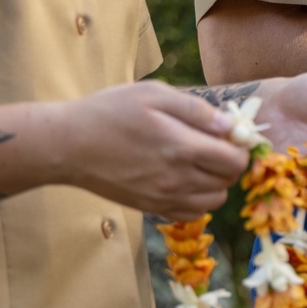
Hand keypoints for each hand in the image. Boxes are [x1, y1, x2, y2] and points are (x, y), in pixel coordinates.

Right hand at [55, 82, 249, 219]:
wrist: (66, 145)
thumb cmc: (108, 112)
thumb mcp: (153, 94)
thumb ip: (197, 110)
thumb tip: (231, 125)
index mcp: (182, 147)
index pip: (236, 160)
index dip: (240, 146)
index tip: (230, 134)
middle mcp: (178, 179)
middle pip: (229, 180)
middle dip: (230, 162)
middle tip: (214, 145)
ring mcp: (165, 198)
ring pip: (215, 200)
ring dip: (216, 181)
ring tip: (199, 161)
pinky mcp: (152, 208)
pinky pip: (193, 213)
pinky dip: (198, 199)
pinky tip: (185, 179)